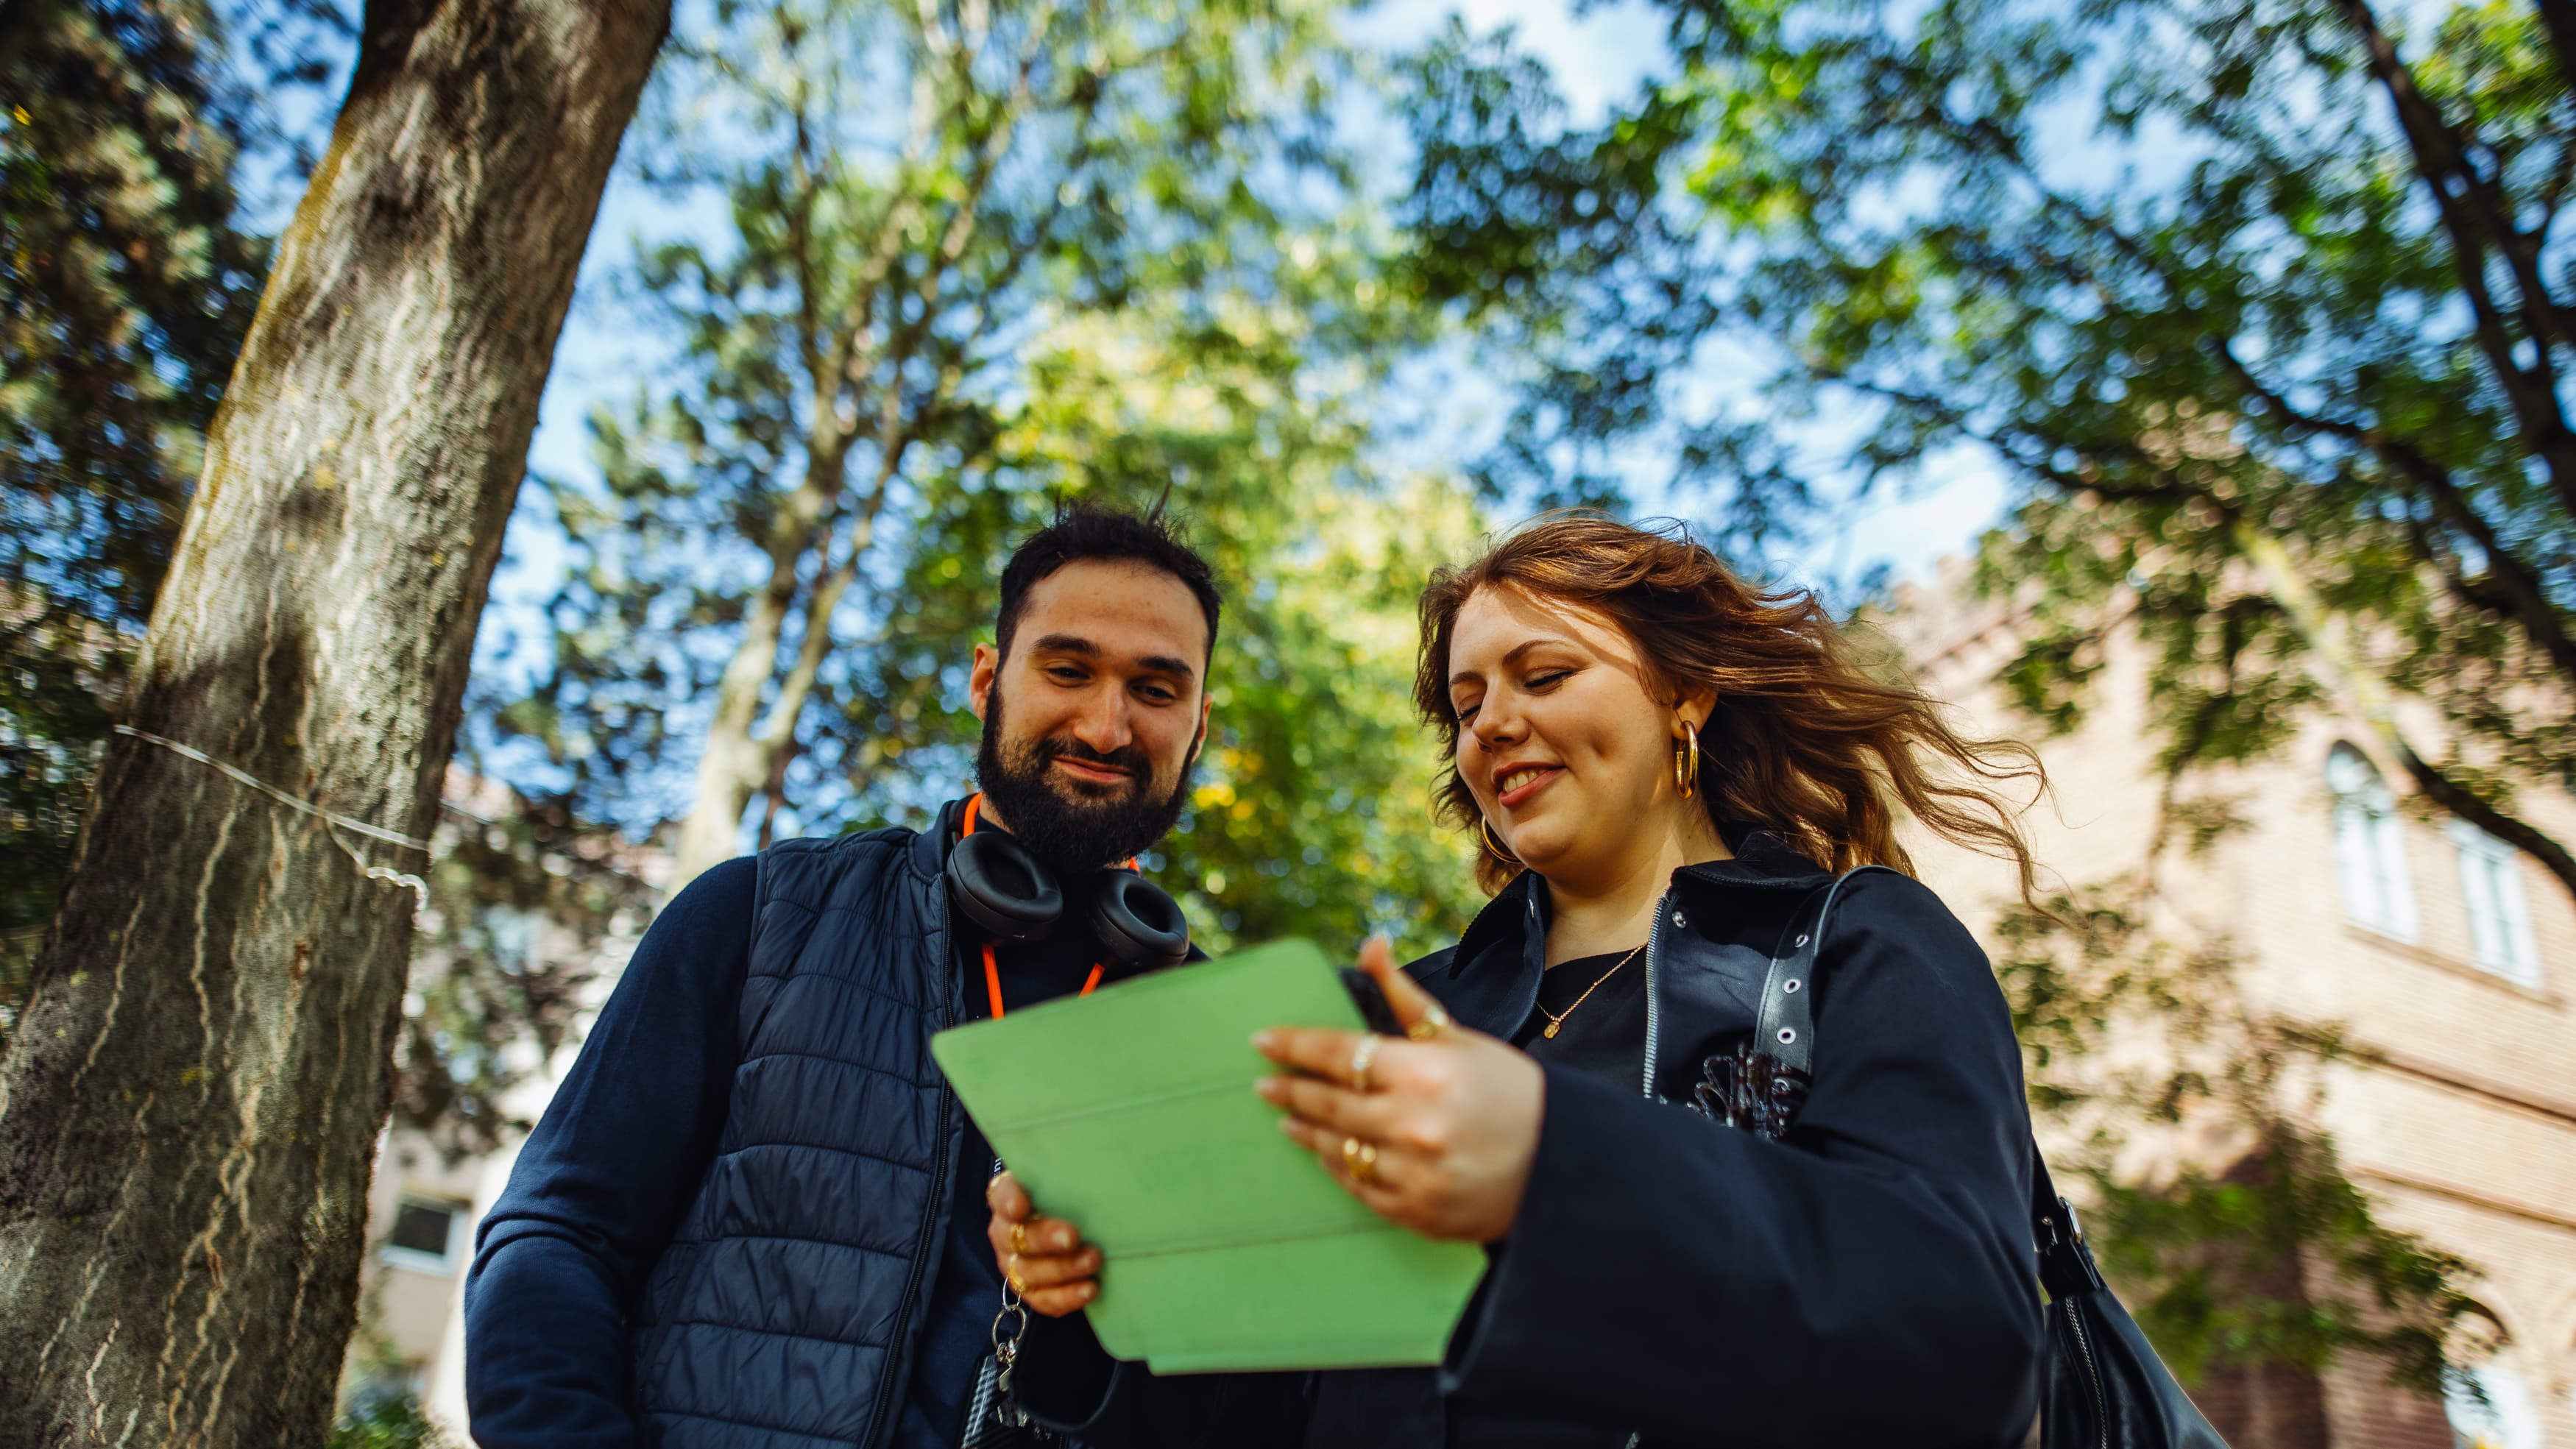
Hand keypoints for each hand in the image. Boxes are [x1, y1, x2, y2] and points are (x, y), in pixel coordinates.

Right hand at [985, 1169, 1100, 1317]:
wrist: (1071, 1227)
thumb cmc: (1067, 1195)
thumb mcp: (1065, 1178)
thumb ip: (1072, 1172)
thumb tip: (1103, 1161)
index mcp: (1008, 1197)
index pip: (1001, 1194)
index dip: (1008, 1201)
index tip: (1021, 1205)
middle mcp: (1005, 1233)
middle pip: (1017, 1238)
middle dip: (1044, 1238)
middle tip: (1072, 1236)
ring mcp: (1015, 1265)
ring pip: (1030, 1272)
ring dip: (1063, 1269)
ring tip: (1093, 1260)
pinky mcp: (1032, 1291)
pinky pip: (1044, 1299)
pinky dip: (1067, 1297)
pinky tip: (1090, 1289)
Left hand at [1254, 937, 1544, 1242]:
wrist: (1562, 1166)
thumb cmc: (1510, 1091)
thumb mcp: (1459, 1038)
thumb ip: (1404, 998)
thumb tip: (1371, 944)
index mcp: (1423, 1072)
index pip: (1338, 1053)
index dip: (1295, 1046)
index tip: (1263, 1041)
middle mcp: (1411, 1124)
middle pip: (1327, 1103)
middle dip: (1290, 1089)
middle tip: (1264, 1082)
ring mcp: (1411, 1173)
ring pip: (1337, 1149)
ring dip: (1306, 1130)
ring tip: (1287, 1117)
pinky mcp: (1416, 1212)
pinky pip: (1359, 1188)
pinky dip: (1339, 1168)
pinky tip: (1328, 1153)